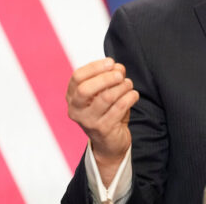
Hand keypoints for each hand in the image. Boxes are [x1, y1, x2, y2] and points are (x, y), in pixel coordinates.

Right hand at [66, 58, 138, 184]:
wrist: (109, 143)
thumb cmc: (106, 112)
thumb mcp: (104, 92)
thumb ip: (110, 76)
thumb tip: (118, 67)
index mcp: (72, 97)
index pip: (77, 77)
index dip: (95, 67)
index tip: (111, 62)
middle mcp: (76, 110)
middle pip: (85, 88)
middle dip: (106, 78)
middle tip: (120, 75)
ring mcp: (88, 121)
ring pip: (106, 97)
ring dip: (121, 87)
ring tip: (128, 84)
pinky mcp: (103, 129)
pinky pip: (119, 108)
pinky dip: (129, 97)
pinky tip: (133, 95)